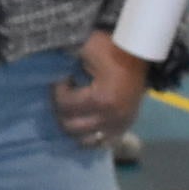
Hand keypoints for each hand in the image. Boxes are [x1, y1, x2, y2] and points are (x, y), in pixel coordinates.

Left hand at [51, 29, 146, 149]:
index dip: (58, 90)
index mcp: (102, 100)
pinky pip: (102, 142)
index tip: (63, 79)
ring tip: (73, 108)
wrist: (140, 52)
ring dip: (74, 126)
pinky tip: (84, 121)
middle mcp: (111, 118)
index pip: (65, 105)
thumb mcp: (87, 47)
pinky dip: (89, 134)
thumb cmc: (112, 47)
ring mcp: (120, 125)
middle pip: (71, 126)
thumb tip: (47, 70)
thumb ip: (66, 60)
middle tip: (65, 94)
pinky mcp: (125, 126)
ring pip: (85, 140)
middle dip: (62, 110)